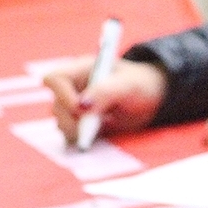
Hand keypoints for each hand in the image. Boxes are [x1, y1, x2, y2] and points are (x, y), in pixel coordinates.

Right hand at [44, 56, 166, 143]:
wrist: (152, 99)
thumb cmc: (142, 84)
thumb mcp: (129, 85)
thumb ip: (106, 91)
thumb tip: (81, 106)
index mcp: (82, 69)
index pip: (55, 79)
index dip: (61, 94)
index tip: (79, 109)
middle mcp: (74, 87)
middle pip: (56, 106)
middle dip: (71, 120)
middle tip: (92, 128)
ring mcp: (75, 106)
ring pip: (61, 122)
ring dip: (77, 130)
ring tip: (103, 126)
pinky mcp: (80, 123)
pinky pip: (70, 134)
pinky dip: (82, 138)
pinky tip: (100, 133)